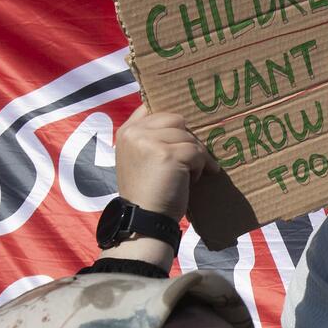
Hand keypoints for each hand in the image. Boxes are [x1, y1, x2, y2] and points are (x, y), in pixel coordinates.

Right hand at [115, 103, 215, 221]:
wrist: (145, 219)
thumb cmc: (147, 193)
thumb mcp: (139, 159)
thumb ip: (150, 139)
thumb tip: (182, 123)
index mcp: (126, 132)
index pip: (151, 108)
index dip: (170, 120)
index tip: (181, 133)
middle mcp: (134, 133)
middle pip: (176, 120)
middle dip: (188, 139)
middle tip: (191, 160)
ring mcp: (150, 142)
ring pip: (189, 137)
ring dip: (196, 156)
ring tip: (189, 175)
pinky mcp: (167, 154)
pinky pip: (197, 152)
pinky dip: (200, 167)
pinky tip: (191, 180)